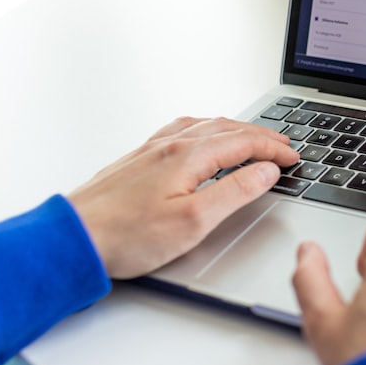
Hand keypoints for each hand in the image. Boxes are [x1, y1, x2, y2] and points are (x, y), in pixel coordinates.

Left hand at [69, 117, 299, 278]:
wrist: (72, 239)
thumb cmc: (126, 236)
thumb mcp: (194, 221)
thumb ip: (235, 192)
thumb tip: (265, 171)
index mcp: (188, 156)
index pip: (244, 143)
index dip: (274, 149)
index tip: (293, 157)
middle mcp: (170, 145)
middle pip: (227, 128)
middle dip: (260, 134)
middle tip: (283, 144)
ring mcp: (151, 150)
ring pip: (204, 125)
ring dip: (235, 129)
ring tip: (252, 136)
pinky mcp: (138, 160)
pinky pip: (181, 130)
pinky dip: (206, 129)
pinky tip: (202, 136)